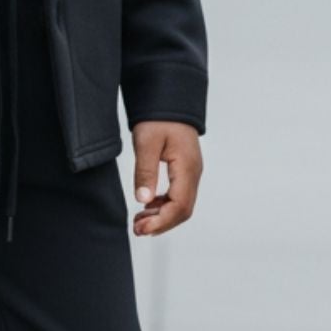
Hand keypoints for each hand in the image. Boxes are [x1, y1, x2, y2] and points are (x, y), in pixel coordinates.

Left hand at [131, 121, 202, 236]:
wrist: (169, 100)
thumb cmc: (159, 118)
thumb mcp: (146, 143)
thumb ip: (145, 172)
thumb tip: (143, 200)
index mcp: (187, 167)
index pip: (180, 205)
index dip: (162, 221)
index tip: (141, 229)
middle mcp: (193, 173)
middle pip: (183, 210)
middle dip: (161, 223)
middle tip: (137, 229)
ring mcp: (191, 172)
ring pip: (181, 205)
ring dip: (162, 216)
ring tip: (139, 221)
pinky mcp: (184, 171)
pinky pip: (178, 195)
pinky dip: (163, 205)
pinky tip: (147, 206)